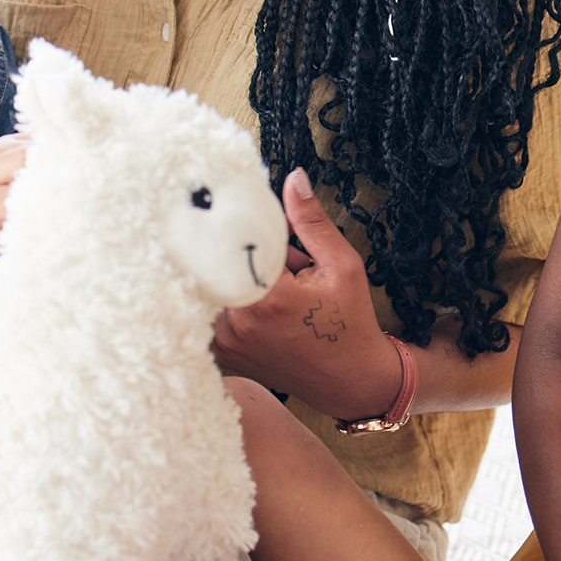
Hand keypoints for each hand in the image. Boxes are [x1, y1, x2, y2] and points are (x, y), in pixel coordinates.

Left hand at [211, 168, 403, 421]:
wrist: (352, 381)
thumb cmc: (350, 323)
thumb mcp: (342, 265)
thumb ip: (311, 222)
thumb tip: (293, 179)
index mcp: (267, 297)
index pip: (235, 241)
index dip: (241, 226)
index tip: (240, 213)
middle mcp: (237, 322)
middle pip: (220, 263)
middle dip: (240, 254)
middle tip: (278, 264)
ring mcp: (225, 343)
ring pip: (212, 288)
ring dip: (231, 279)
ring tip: (274, 290)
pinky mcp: (222, 356)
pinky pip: (207, 316)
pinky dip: (222, 303)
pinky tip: (256, 308)